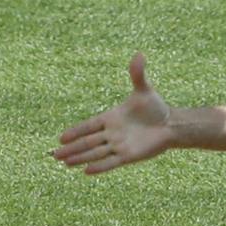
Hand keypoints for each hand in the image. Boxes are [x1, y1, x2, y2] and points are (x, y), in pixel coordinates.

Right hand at [53, 53, 174, 174]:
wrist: (170, 124)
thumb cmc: (155, 108)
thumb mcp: (144, 90)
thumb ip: (137, 74)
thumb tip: (139, 54)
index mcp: (110, 118)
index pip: (89, 125)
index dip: (76, 131)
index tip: (62, 138)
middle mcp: (111, 133)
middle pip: (87, 142)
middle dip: (72, 149)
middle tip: (55, 155)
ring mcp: (118, 145)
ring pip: (95, 153)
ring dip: (81, 158)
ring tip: (65, 163)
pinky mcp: (128, 156)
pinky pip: (111, 162)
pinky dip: (99, 166)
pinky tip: (86, 171)